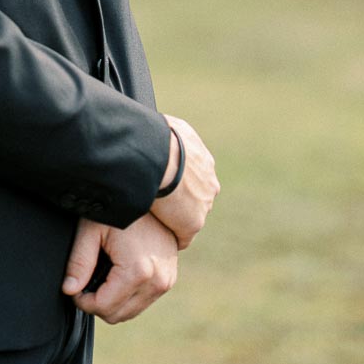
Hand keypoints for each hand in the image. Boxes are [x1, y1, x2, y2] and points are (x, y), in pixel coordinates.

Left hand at [61, 213, 177, 323]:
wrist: (153, 192)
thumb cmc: (119, 207)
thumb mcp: (91, 230)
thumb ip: (79, 262)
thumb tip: (68, 290)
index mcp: (139, 271)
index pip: (104, 307)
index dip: (83, 301)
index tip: (73, 287)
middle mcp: (158, 281)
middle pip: (118, 315)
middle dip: (97, 304)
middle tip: (84, 282)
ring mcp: (167, 281)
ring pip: (131, 311)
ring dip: (113, 301)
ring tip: (100, 275)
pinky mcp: (170, 278)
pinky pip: (143, 300)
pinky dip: (126, 294)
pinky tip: (116, 273)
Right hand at [150, 115, 219, 249]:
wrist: (159, 157)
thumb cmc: (158, 138)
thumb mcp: (169, 126)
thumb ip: (171, 134)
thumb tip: (159, 129)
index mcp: (203, 161)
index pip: (193, 176)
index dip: (178, 180)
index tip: (162, 182)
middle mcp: (209, 184)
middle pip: (196, 197)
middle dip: (180, 199)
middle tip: (157, 200)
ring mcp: (203, 205)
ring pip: (190, 216)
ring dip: (175, 218)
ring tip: (154, 219)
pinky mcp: (193, 223)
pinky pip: (183, 236)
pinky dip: (171, 235)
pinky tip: (157, 234)